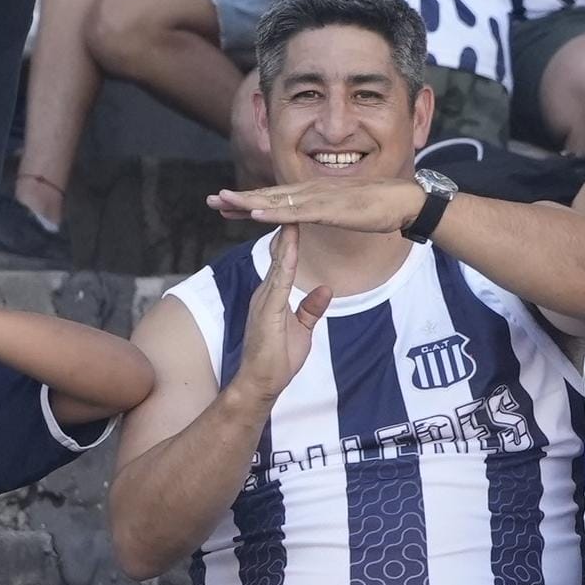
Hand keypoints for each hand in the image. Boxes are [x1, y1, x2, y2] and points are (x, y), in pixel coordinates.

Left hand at [207, 178, 426, 233]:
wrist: (406, 201)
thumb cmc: (380, 207)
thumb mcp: (345, 212)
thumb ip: (327, 212)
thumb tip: (315, 217)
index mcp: (314, 194)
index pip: (276, 197)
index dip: (250, 200)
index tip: (226, 204)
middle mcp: (312, 191)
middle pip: (269, 195)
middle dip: (239, 199)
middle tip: (211, 200)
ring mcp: (320, 198)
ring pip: (278, 201)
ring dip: (249, 201)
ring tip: (223, 201)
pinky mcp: (330, 209)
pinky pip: (297, 212)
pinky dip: (275, 212)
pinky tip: (257, 213)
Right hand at [232, 225, 332, 401]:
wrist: (260, 384)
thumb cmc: (277, 361)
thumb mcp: (303, 330)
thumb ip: (311, 309)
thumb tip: (324, 289)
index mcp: (272, 294)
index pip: (284, 259)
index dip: (292, 236)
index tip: (301, 213)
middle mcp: (265, 292)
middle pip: (278, 253)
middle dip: (284, 227)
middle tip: (290, 200)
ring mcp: (264, 299)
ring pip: (277, 261)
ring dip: (284, 237)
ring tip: (291, 212)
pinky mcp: (267, 311)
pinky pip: (278, 281)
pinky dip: (284, 262)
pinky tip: (290, 246)